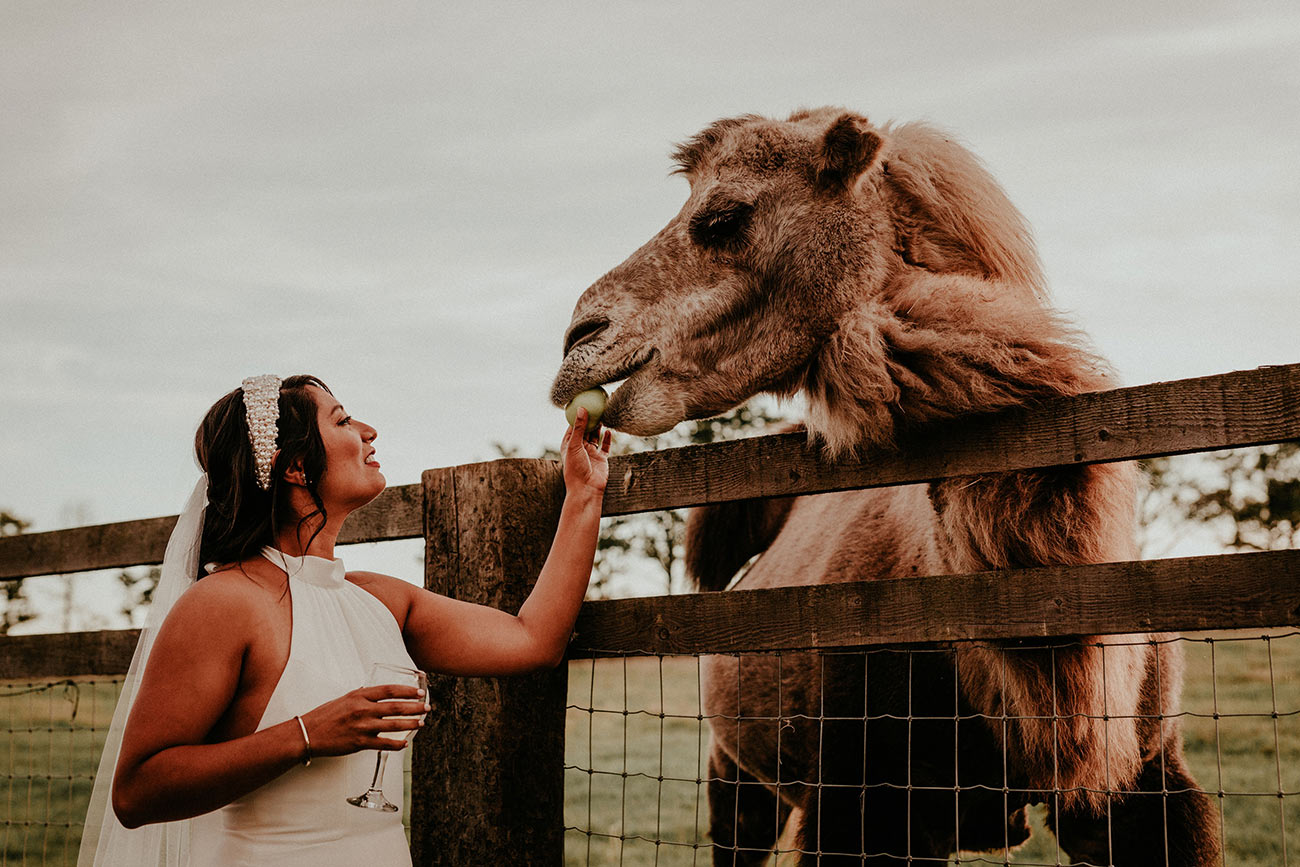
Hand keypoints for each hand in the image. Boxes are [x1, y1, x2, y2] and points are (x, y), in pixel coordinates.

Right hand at [297, 684, 429, 754]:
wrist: (308, 733)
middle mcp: (363, 709)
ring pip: (394, 725)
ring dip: (410, 724)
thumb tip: (377, 695)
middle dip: (414, 707)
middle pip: (396, 706)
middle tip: (426, 707)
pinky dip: (396, 744)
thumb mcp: (344, 698)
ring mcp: (362, 727)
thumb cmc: (324, 715)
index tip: (419, 692)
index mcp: (359, 696)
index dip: (407, 690)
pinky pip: (384, 744)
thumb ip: (362, 697)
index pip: (389, 690)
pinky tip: (405, 743)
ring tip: (420, 723)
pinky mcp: (360, 743)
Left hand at [560, 407, 611, 498]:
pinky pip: (605, 446)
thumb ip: (579, 427)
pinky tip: (610, 430)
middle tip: (595, 405)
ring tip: (603, 414)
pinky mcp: (601, 458)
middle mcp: (580, 448)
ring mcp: (591, 453)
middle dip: (590, 418)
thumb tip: (581, 409)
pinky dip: (608, 438)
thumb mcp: (575, 445)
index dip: (576, 415)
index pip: (572, 426)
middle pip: (585, 429)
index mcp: (569, 444)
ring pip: (596, 436)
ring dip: (599, 427)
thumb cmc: (575, 469)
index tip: (581, 403)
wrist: (586, 489)